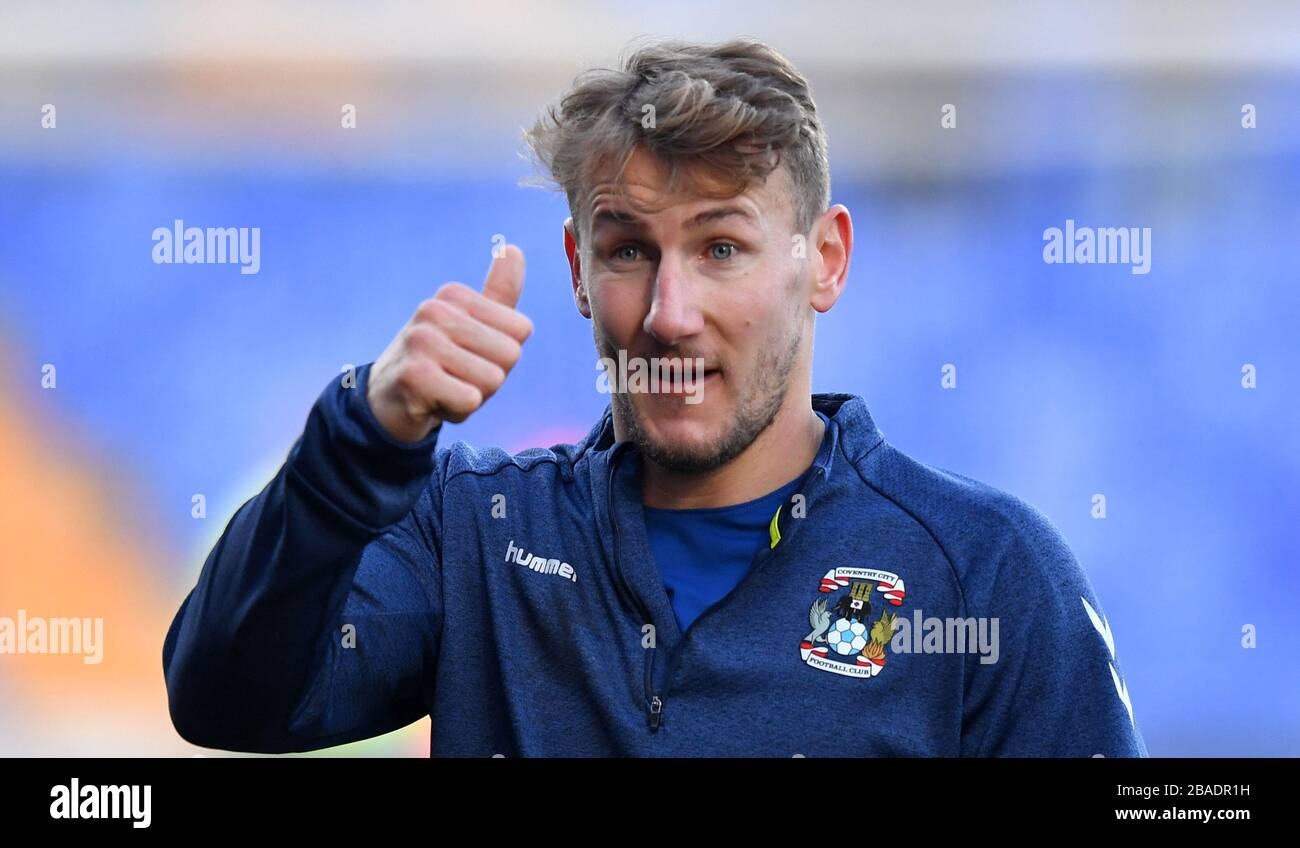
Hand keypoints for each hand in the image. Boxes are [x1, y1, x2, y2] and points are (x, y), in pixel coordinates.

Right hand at [367, 245, 531, 442]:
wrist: (387, 401)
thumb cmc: (442, 363)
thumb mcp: (473, 326)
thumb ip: (499, 294)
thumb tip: (515, 249)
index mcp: (454, 295)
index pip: (521, 330)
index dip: (502, 354)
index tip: (470, 356)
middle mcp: (435, 311)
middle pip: (510, 355)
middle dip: (491, 378)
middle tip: (457, 377)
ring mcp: (421, 342)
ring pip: (492, 380)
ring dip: (473, 396)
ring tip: (445, 388)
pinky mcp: (414, 376)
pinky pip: (470, 401)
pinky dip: (457, 411)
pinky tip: (434, 403)